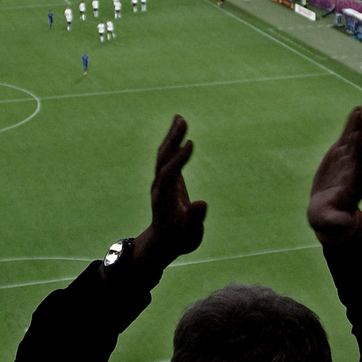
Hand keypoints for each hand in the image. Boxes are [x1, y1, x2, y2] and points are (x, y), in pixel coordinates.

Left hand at [133, 115, 206, 268]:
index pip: (169, 175)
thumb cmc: (179, 240)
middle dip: (172, 140)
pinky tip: (179, 131)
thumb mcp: (190, 236)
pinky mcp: (165, 180)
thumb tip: (202, 203)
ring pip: (163, 156)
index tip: (190, 143)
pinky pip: (167, 157)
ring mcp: (160, 182)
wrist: (163, 243)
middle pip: (163, 160)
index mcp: (164, 200)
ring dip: (171, 137)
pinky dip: (172, 143)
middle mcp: (159, 188)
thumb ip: (194, 220)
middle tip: (182, 121)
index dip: (179, 159)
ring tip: (180, 118)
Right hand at [307, 107, 361, 245]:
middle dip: (358, 138)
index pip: (358, 170)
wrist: (327, 211)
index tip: (359, 142)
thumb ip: (337, 222)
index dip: (358, 156)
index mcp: (353, 188)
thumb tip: (344, 225)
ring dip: (357, 127)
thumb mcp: (331, 223)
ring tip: (358, 110)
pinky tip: (355, 112)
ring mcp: (349, 162)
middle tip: (358, 121)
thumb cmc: (329, 220)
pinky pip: (348, 139)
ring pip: (355, 142)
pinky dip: (351, 126)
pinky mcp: (342, 155)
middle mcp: (355, 172)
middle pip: (358, 153)